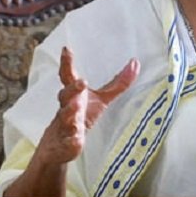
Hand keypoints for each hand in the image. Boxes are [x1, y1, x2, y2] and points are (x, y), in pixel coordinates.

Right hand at [34, 47, 139, 166]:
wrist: (59, 147)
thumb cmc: (81, 117)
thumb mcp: (101, 99)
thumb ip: (118, 83)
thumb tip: (136, 62)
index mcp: (74, 95)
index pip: (68, 77)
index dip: (67, 64)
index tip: (67, 49)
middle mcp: (66, 107)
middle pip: (66, 95)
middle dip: (73, 88)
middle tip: (82, 82)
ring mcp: (64, 126)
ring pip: (64, 118)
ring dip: (70, 112)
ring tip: (76, 107)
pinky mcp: (66, 145)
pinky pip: (68, 143)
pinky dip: (71, 142)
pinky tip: (76, 141)